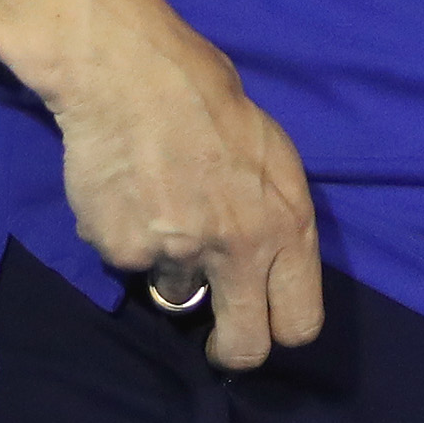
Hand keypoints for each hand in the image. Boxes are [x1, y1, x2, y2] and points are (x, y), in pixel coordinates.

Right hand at [42, 0, 324, 370]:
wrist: (130, 71)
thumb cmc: (208, 96)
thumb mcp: (270, 153)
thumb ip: (272, 214)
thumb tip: (263, 260)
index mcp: (287, 224)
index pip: (300, 322)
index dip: (278, 330)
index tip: (259, 324)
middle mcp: (240, 251)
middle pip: (244, 346)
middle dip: (229, 351)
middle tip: (215, 338)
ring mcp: (178, 256)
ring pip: (174, 292)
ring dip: (168, 264)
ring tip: (157, 202)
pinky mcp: (123, 252)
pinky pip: (126, 258)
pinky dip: (123, 234)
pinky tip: (124, 188)